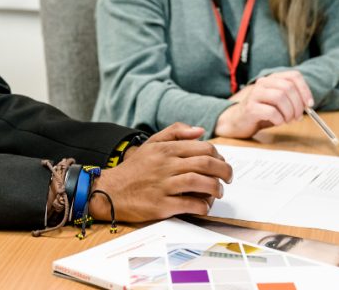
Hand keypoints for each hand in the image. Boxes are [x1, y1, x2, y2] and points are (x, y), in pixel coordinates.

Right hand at [90, 123, 232, 221]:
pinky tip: (204, 206)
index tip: (222, 163)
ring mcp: (164, 186)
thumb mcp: (152, 143)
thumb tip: (200, 131)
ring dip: (215, 188)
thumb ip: (176, 132)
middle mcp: (166, 165)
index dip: (219, 156)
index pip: (203, 148)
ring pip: (200, 183)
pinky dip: (202, 206)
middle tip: (228, 178)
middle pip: (206, 164)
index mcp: (166, 150)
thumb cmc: (134, 168)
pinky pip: (189, 204)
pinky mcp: (161, 205)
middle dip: (224, 171)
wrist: (110, 191)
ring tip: (218, 192)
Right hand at [214, 70, 313, 138]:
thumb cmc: (261, 112)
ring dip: (289, 112)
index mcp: (272, 79)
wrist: (237, 121)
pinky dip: (279, 119)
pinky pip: (271, 111)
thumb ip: (291, 99)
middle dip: (297, 105)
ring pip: (280, 97)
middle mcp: (263, 83)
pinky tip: (277, 122)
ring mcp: (255, 94)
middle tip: (297, 117)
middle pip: (288, 87)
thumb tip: (307, 105)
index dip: (305, 90)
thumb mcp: (278, 102)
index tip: (309, 105)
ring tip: (287, 120)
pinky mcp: (250, 108)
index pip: (294, 76)